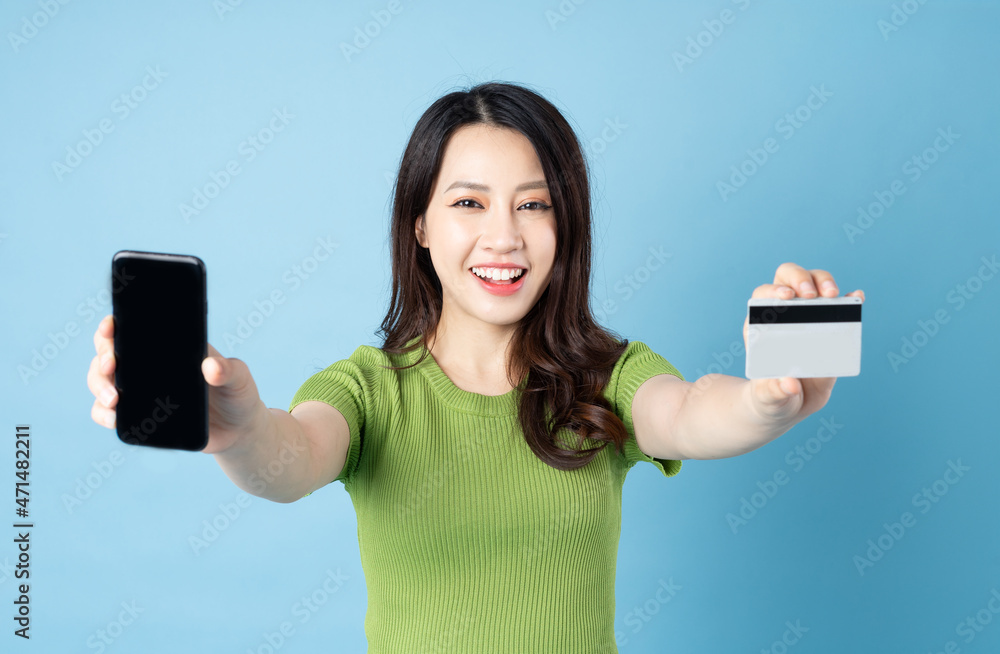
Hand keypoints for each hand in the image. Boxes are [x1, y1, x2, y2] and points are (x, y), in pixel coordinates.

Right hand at [86, 314, 267, 453]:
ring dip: (98, 386)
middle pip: (108, 351)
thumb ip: (230, 370)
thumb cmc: (238, 395)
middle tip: (110, 367)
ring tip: (113, 400)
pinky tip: (113, 418)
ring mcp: (140, 389)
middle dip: (102, 356)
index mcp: (170, 346)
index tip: (110, 328)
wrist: (237, 431)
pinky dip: (103, 414)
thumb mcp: (240, 378)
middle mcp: (148, 365)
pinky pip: (107, 412)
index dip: (114, 324)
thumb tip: (211, 366)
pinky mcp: (138, 415)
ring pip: (101, 380)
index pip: (133, 327)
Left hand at [741, 263, 865, 423]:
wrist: (787, 404)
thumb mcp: (768, 398)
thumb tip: (789, 384)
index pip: (764, 296)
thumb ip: (773, 392)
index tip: (787, 298)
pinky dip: (850, 297)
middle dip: (800, 279)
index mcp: (761, 326)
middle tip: (812, 295)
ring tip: (834, 296)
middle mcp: (783, 314)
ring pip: (814, 283)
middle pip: (787, 278)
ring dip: (824, 282)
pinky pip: (840, 304)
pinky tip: (857, 297)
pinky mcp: (828, 325)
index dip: (774, 291)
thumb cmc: (770, 397)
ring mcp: (807, 316)